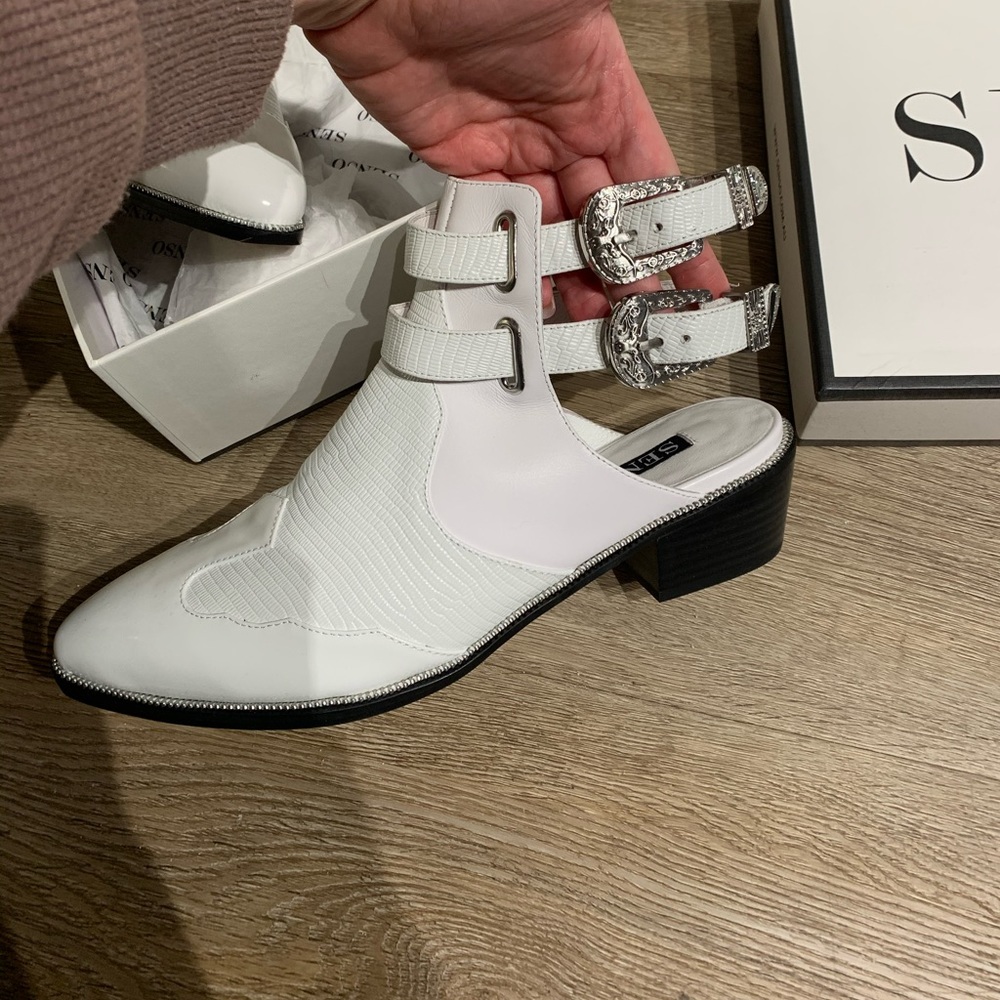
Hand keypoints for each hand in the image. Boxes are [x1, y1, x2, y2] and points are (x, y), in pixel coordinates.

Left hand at [296, 0, 728, 318]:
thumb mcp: (579, 14)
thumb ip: (619, 79)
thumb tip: (652, 126)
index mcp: (602, 96)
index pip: (652, 179)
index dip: (677, 233)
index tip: (698, 281)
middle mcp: (561, 129)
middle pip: (604, 219)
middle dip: (626, 272)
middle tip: (641, 321)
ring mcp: (511, 152)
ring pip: (554, 232)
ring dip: (575, 280)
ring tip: (592, 323)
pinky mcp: (461, 167)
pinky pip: (497, 226)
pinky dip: (515, 261)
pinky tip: (532, 292)